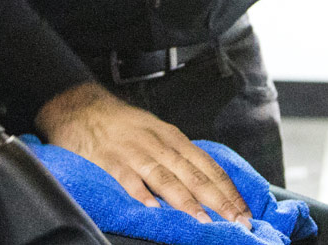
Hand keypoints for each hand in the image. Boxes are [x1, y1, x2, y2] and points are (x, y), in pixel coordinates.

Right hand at [35, 82, 252, 226]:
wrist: (83, 107)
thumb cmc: (124, 125)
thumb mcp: (158, 133)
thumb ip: (179, 157)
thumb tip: (207, 184)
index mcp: (173, 139)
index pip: (208, 166)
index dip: (228, 190)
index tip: (243, 211)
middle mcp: (159, 145)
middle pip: (194, 174)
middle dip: (218, 200)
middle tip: (236, 221)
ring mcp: (134, 152)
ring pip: (165, 178)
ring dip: (186, 201)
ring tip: (203, 220)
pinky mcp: (109, 160)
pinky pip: (127, 178)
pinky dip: (140, 192)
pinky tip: (152, 207)